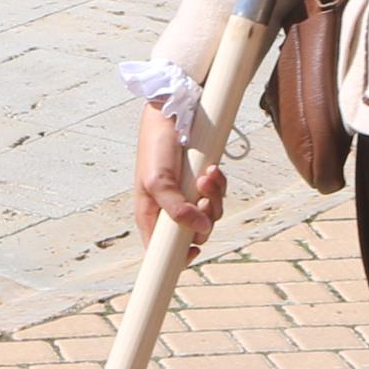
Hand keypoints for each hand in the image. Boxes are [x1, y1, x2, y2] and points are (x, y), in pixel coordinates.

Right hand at [131, 101, 223, 247]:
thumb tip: (201, 229)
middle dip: (204, 217)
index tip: (193, 251)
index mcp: (150, 213)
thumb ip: (176, 209)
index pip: (161, 249)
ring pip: (209, 213)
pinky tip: (213, 169)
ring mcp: (186, 194)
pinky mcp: (200, 181)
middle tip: (202, 198)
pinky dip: (218, 184)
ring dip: (214, 196)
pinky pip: (217, 194)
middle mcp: (169, 207)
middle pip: (194, 232)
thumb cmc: (155, 145)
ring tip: (208, 174)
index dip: (178, 256)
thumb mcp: (158, 180)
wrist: (172, 111)